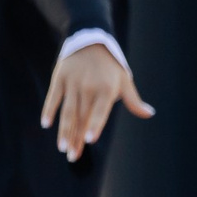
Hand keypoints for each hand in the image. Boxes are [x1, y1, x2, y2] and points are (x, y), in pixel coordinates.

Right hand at [41, 42, 152, 161]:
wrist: (90, 40)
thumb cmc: (111, 66)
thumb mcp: (125, 80)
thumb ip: (133, 100)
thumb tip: (150, 114)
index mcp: (106, 90)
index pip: (100, 112)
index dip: (94, 125)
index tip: (89, 140)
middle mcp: (88, 88)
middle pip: (82, 117)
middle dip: (77, 138)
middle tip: (73, 156)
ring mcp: (73, 83)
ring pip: (67, 111)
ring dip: (64, 130)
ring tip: (62, 148)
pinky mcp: (59, 78)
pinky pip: (53, 97)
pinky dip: (49, 110)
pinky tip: (46, 124)